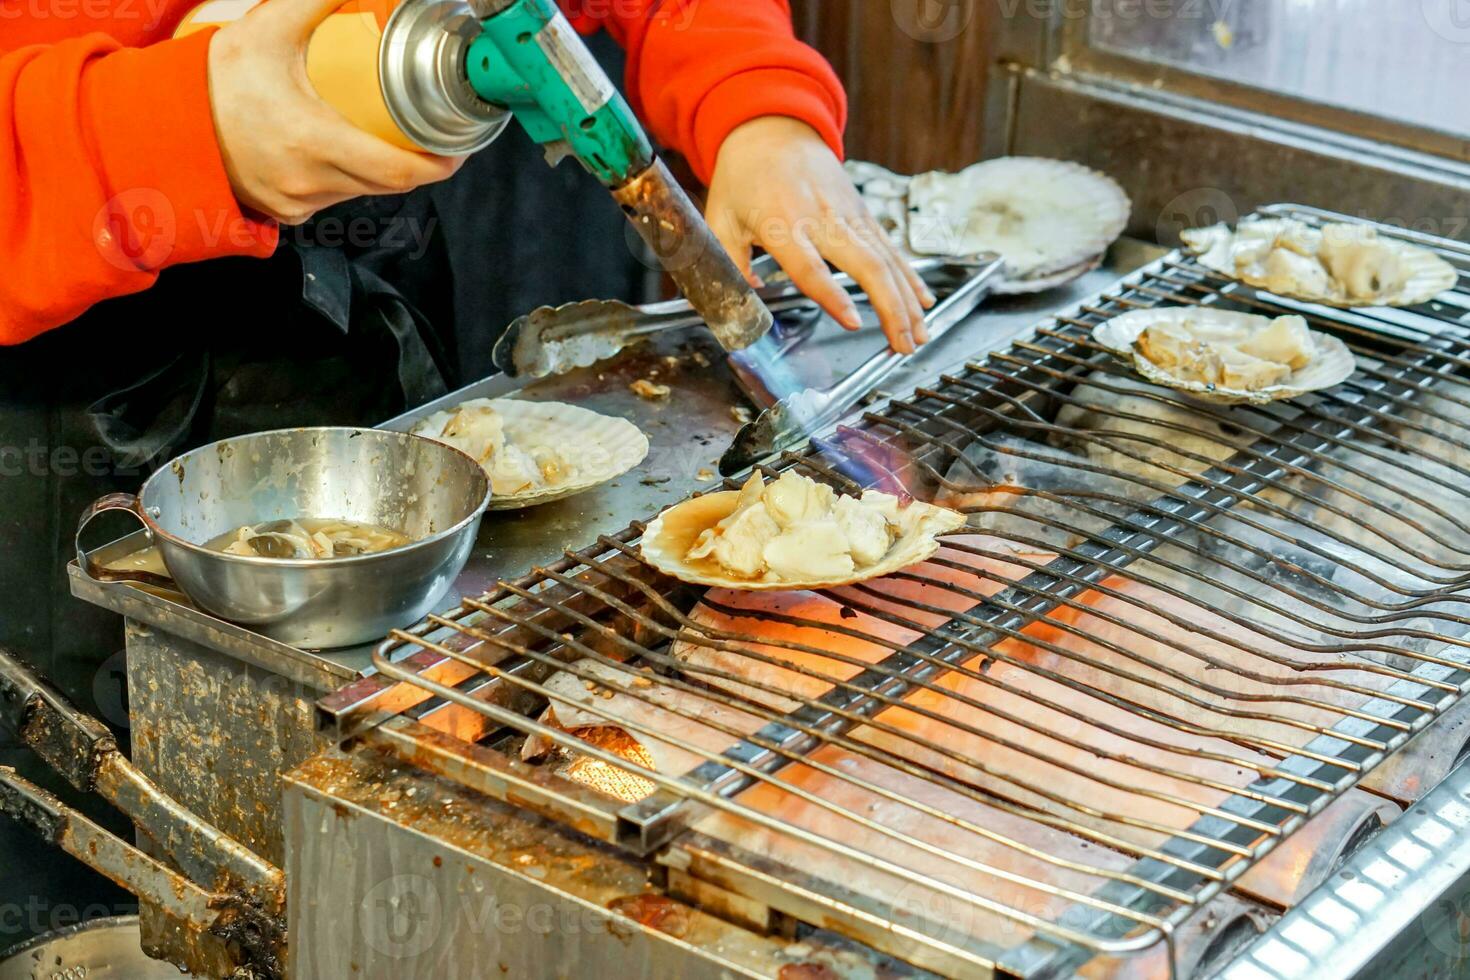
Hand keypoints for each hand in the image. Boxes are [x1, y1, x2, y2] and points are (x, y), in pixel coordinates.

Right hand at [206, 0, 462, 224]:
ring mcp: (296, 203)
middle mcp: (309, 183)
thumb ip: (317, 2)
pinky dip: (346, 177)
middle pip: (387, 183)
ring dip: (379, 169)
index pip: (398, 171)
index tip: (455, 150)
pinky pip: (332, 198)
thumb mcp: (268, 28)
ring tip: (387, 135)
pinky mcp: (283, 212)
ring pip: (360, 191)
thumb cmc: (212, 81)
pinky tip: (344, 149)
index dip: (436, 165)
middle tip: (429, 136)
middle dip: (415, 163)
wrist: (159, 122)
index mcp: (314, 143)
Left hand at [706, 117, 934, 353]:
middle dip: (890, 308)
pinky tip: (922, 303)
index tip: (854, 322)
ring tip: (918, 336)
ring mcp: (847, 214)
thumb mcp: (719, 219)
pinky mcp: (862, 212)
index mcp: (780, 224)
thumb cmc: (742, 177)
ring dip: (906, 301)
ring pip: (885, 260)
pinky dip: (909, 277)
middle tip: (902, 346)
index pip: (810, 266)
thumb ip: (729, 265)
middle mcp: (821, 218)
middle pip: (864, 265)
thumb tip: (742, 303)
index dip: (833, 296)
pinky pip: (890, 249)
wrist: (772, 128)